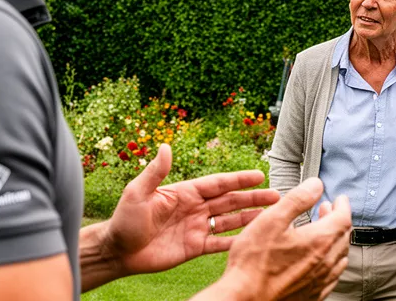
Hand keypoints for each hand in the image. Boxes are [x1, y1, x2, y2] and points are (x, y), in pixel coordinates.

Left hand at [102, 144, 280, 275]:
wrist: (118, 250)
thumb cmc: (124, 219)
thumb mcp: (137, 193)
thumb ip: (155, 172)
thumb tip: (165, 146)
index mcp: (184, 192)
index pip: (217, 183)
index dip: (239, 179)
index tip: (260, 174)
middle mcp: (194, 208)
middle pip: (230, 201)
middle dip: (253, 198)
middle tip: (277, 196)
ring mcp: (196, 227)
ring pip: (229, 221)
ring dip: (250, 217)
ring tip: (272, 215)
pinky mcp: (194, 247)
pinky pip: (219, 243)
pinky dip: (236, 241)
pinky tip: (253, 239)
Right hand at [213, 178, 351, 300]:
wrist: (246, 299)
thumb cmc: (254, 262)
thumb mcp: (272, 220)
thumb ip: (297, 199)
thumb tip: (315, 185)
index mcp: (319, 241)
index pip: (343, 218)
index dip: (343, 205)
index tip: (339, 198)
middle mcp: (326, 262)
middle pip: (343, 237)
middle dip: (338, 220)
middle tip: (327, 210)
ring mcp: (321, 281)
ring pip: (339, 257)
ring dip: (335, 240)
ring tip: (323, 232)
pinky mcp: (313, 295)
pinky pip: (332, 275)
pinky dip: (331, 261)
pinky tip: (319, 260)